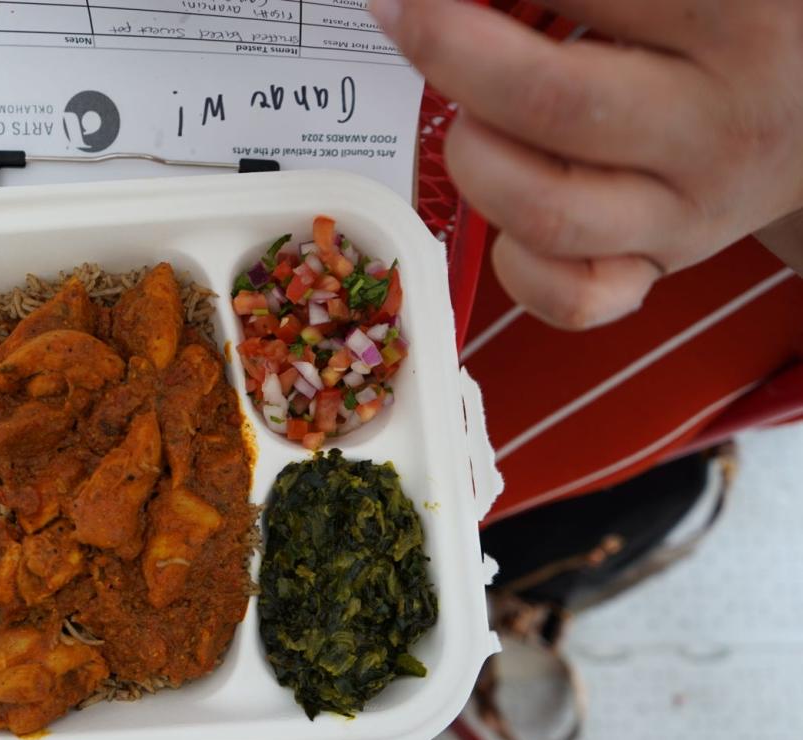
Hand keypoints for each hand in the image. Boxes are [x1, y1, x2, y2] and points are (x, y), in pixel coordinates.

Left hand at [371, 0, 802, 328]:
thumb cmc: (746, 22)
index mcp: (738, 15)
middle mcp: (715, 122)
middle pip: (546, 99)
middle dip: (447, 52)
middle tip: (407, 13)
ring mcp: (688, 210)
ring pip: (545, 209)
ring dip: (474, 157)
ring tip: (471, 116)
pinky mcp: (661, 263)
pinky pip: (573, 297)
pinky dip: (517, 264)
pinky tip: (505, 212)